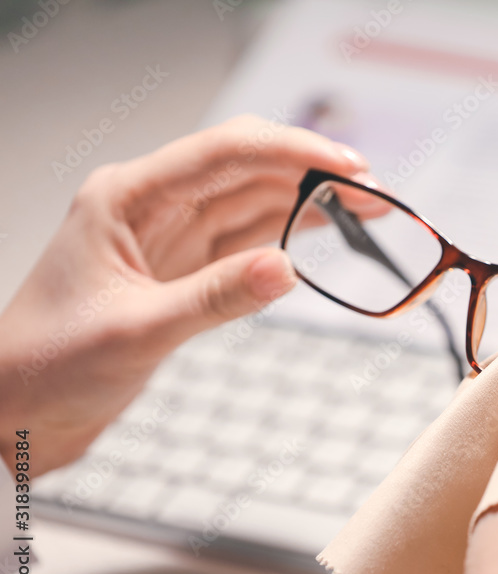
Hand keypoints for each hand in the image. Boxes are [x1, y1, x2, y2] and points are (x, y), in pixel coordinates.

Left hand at [0, 115, 383, 474]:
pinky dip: (289, 230)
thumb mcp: (136, 332)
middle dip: (312, 172)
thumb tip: (285, 268)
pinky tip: (325, 227)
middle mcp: (153, 205)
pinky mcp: (185, 267)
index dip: (292, 152)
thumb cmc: (48, 364)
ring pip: (253, 199)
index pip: (223, 154)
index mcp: (127, 198)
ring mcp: (172, 235)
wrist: (18, 408)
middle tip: (373, 193)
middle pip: (247, 167)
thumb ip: (213, 298)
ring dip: (309, 199)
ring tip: (366, 209)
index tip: (348, 168)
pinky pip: (247, 236)